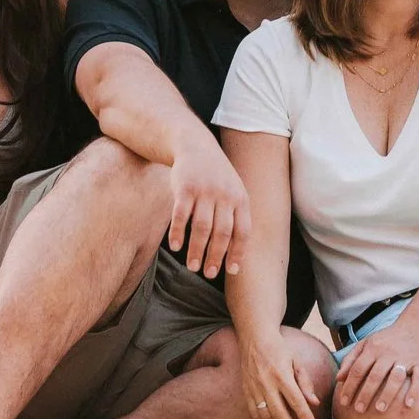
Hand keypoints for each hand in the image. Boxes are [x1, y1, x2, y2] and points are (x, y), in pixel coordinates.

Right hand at [164, 128, 250, 279]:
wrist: (195, 145)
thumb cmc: (216, 177)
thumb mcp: (234, 191)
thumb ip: (236, 217)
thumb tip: (237, 254)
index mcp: (240, 198)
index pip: (242, 231)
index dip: (237, 253)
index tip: (232, 271)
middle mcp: (225, 195)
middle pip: (222, 233)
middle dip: (215, 256)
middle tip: (209, 273)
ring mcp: (205, 190)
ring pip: (202, 227)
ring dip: (196, 250)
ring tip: (192, 266)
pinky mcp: (185, 187)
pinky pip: (181, 215)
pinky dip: (178, 233)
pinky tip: (176, 247)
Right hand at [239, 333, 320, 418]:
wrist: (254, 339)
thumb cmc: (279, 349)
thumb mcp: (296, 361)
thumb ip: (305, 383)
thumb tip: (315, 403)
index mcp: (281, 374)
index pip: (295, 400)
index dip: (304, 416)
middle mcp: (266, 383)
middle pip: (279, 412)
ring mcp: (254, 388)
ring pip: (265, 416)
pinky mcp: (246, 391)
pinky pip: (254, 413)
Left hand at [336, 320, 418, 415]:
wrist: (416, 325)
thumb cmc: (386, 340)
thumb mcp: (366, 344)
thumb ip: (351, 360)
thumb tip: (338, 379)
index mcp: (373, 349)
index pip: (358, 369)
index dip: (350, 386)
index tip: (344, 403)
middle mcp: (388, 353)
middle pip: (375, 375)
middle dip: (366, 393)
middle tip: (359, 410)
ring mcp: (405, 357)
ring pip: (396, 377)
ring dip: (387, 394)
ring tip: (380, 409)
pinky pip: (418, 377)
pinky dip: (414, 390)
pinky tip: (408, 404)